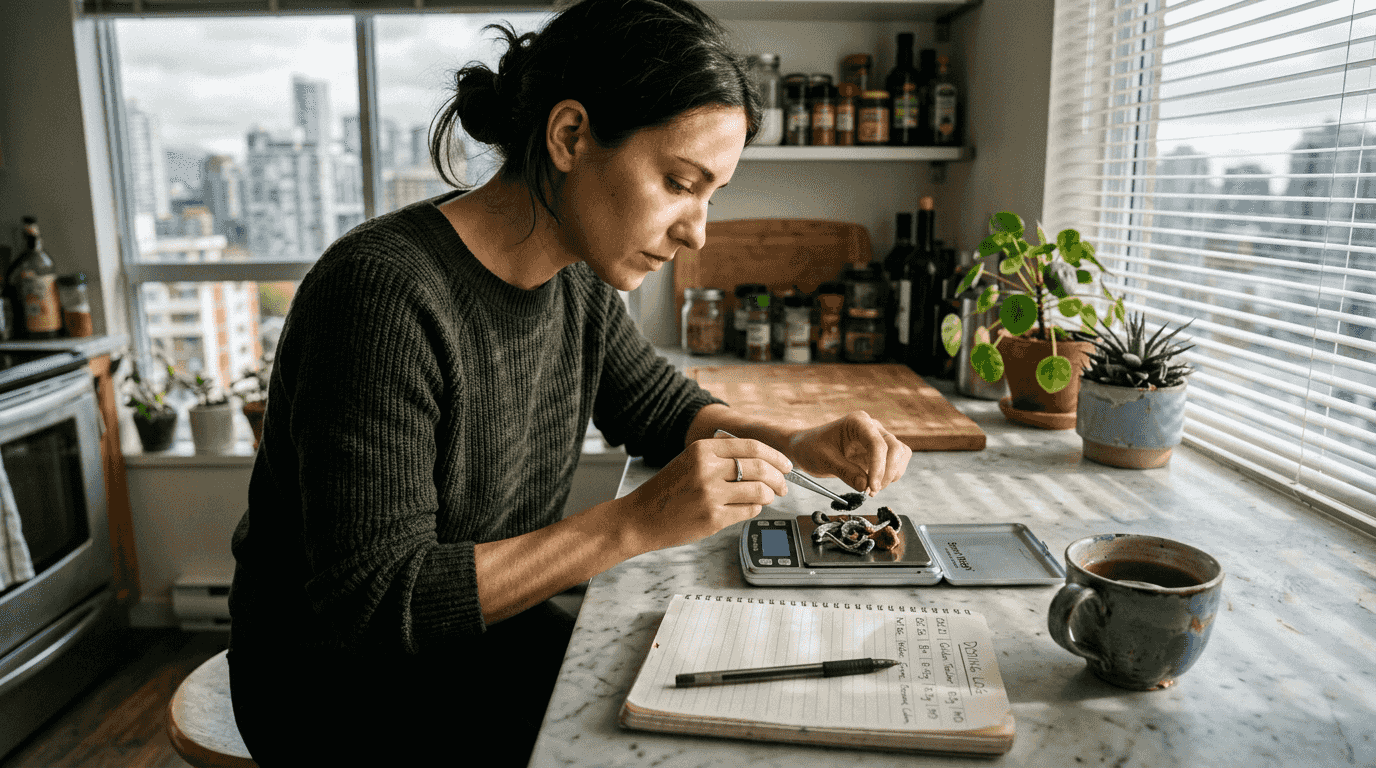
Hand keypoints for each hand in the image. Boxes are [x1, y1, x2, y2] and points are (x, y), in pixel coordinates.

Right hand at [615, 436, 791, 555]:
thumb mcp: (688, 461)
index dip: (775, 456)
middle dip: (779, 478)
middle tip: (783, 485)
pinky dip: (755, 509)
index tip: (785, 464)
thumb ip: (719, 457)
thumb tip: (759, 461)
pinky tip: (750, 508)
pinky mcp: (714, 518)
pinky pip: (748, 511)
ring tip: (769, 497)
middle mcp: (708, 469)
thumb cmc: (666, 491)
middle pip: (760, 468)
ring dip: (770, 495)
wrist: (640, 518)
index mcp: (702, 450)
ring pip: (759, 491)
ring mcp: (711, 495)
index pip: (752, 447)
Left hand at [786, 411, 911, 495]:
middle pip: (895, 448)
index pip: (877, 443)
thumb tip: (865, 486)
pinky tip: (873, 484)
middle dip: (887, 472)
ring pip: (901, 454)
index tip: (871, 487)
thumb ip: (845, 472)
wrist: (807, 448)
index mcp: (857, 422)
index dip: (878, 466)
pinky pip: (897, 462)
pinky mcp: (880, 452)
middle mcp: (872, 427)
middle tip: (871, 491)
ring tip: (871, 488)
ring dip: (891, 475)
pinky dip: (890, 476)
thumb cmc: (812, 448)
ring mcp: (878, 438)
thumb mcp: (823, 460)